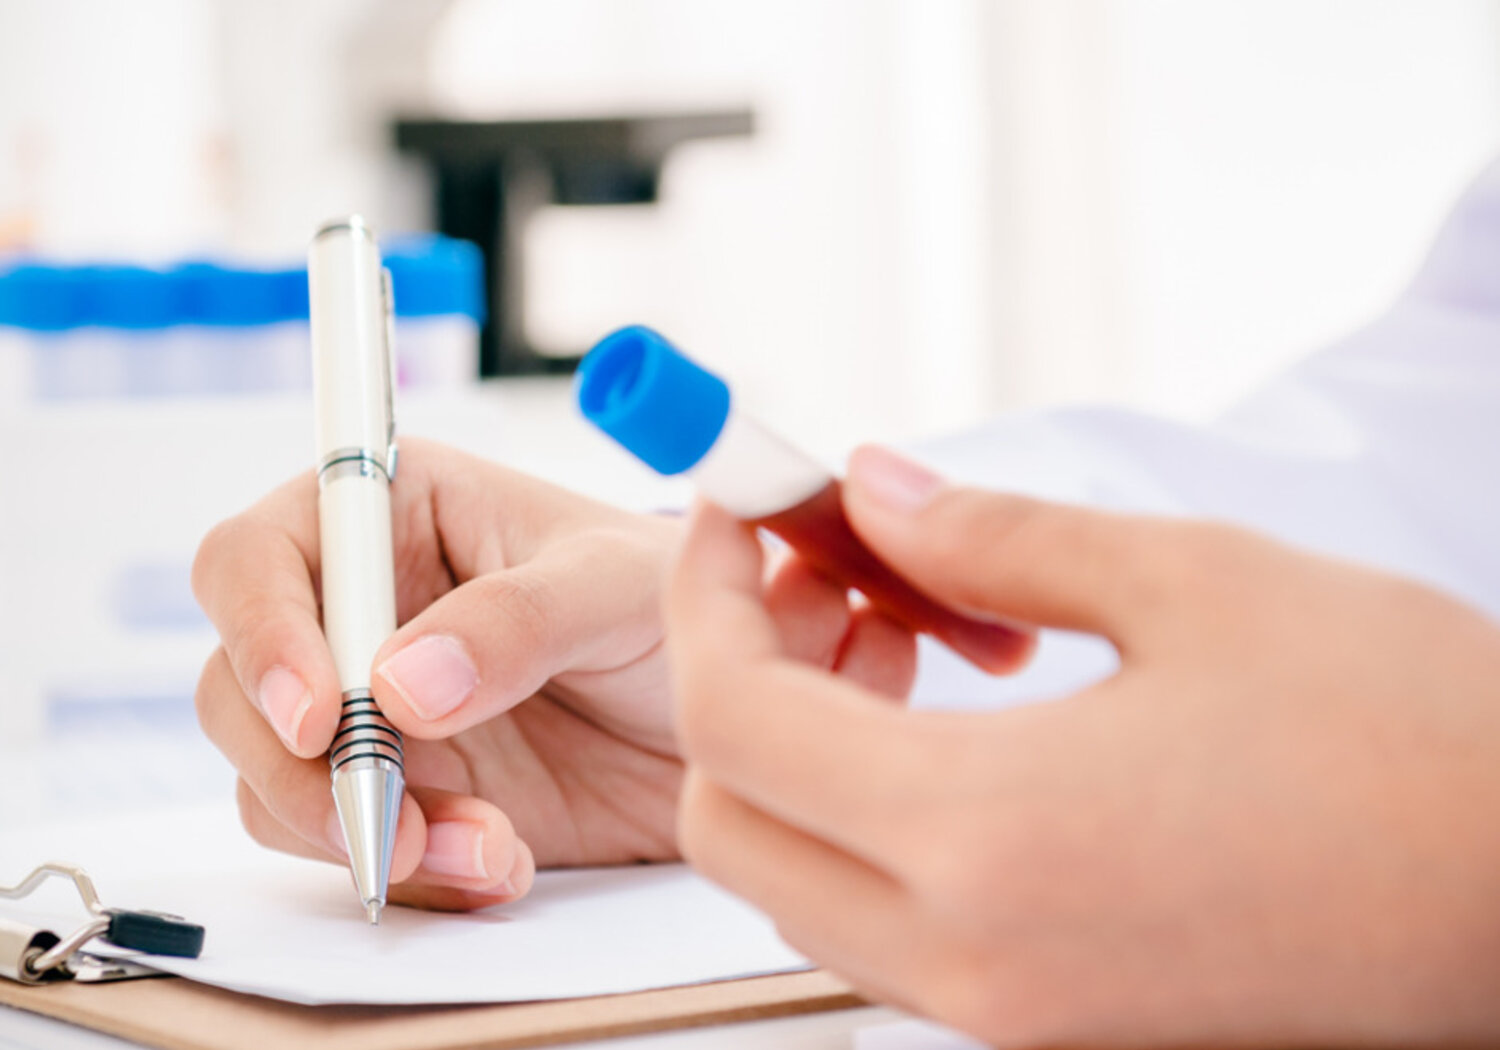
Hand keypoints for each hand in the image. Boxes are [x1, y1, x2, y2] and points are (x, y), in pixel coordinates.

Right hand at [192, 439, 693, 909]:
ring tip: (488, 848)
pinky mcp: (403, 792)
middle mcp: (360, 610)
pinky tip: (502, 863)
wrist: (723, 718)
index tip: (320, 718)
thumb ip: (518, 619)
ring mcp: (372, 710)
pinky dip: (414, 873)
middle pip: (238, 687)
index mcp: (393, 514)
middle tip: (386, 824)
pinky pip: (350, 846)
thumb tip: (397, 686)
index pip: (256, 557)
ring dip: (360, 834)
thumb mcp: (619, 587)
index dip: (262, 634)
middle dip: (300, 770)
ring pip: (278, 782)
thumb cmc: (676, 604)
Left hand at [666, 444, 1499, 1045]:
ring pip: (795, 881)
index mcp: (988, 837)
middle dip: (729, 679)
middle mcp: (970, 957)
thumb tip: (874, 488)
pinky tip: (944, 728)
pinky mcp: (1052, 1024)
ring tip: (888, 636)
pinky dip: (863, 821)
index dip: (703, 595)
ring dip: (793, 752)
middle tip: (809, 574)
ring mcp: (1008, 1013)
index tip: (730, 512)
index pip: (731, 722)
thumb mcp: (1193, 581)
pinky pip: (881, 926)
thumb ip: (993, 535)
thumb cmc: (1405, 732)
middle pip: (728, 821)